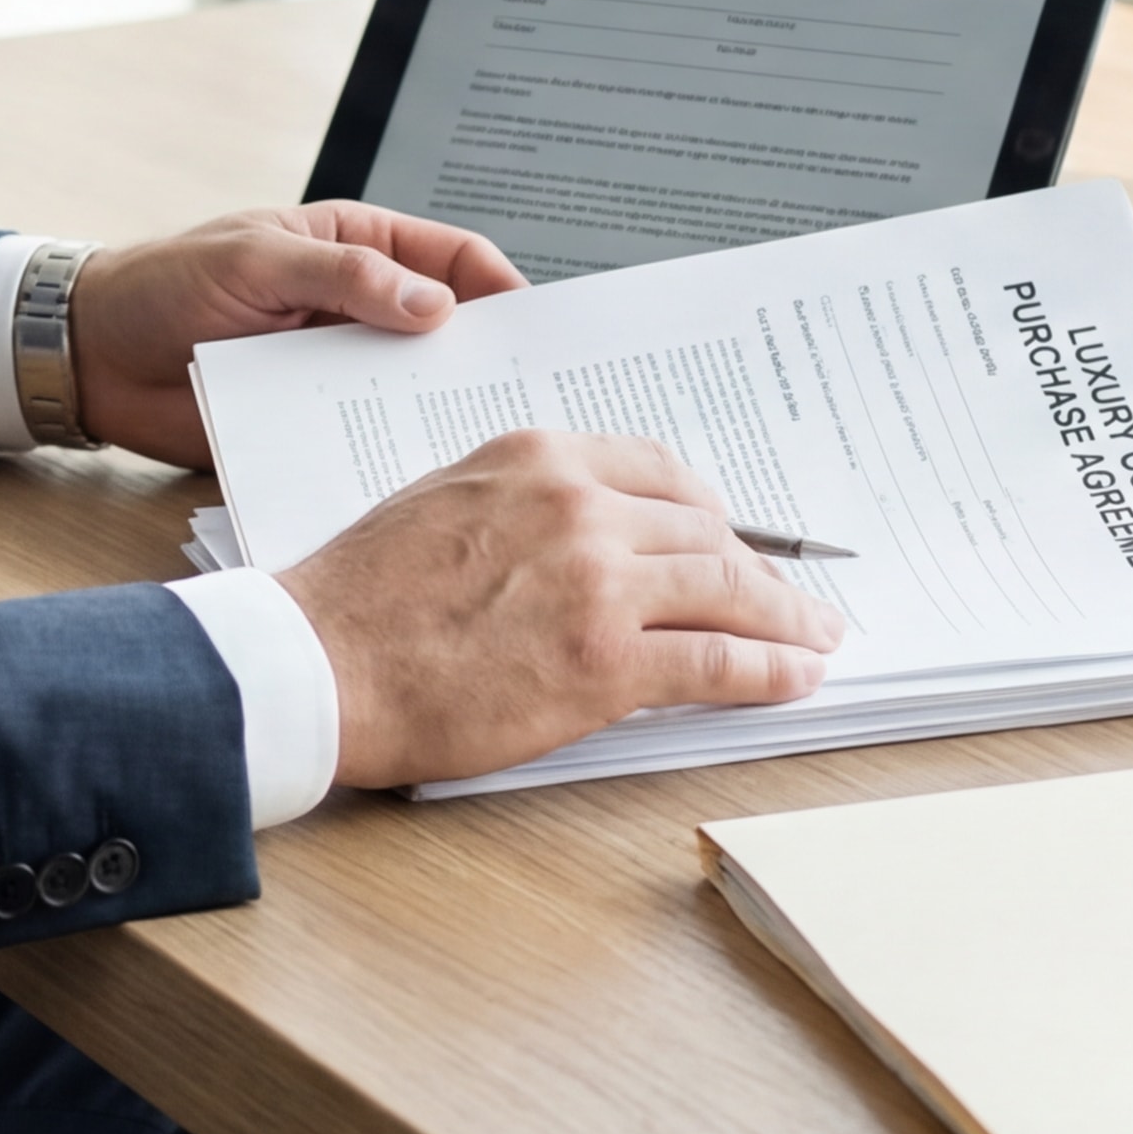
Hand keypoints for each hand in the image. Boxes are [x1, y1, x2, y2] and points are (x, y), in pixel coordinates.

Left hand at [65, 205, 529, 469]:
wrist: (90, 358)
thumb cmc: (164, 284)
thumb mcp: (256, 259)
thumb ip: (345, 278)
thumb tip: (437, 306)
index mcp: (358, 248)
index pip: (455, 260)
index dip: (505, 290)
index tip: (543, 330)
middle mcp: (360, 308)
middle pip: (449, 332)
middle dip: (493, 360)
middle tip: (542, 399)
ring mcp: (338, 369)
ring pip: (413, 392)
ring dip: (447, 415)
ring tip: (497, 451)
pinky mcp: (311, 423)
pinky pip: (365, 439)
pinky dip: (392, 456)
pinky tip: (421, 482)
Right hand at [273, 433, 846, 792]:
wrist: (318, 664)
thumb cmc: (360, 597)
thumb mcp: (446, 501)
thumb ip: (527, 506)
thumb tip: (586, 537)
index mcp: (538, 457)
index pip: (662, 472)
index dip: (712, 515)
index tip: (734, 536)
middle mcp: (580, 506)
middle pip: (706, 531)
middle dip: (757, 568)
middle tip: (791, 596)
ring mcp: (600, 582)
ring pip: (729, 589)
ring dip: (787, 618)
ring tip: (815, 637)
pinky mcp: (608, 662)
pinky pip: (721, 661)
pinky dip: (771, 668)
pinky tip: (795, 676)